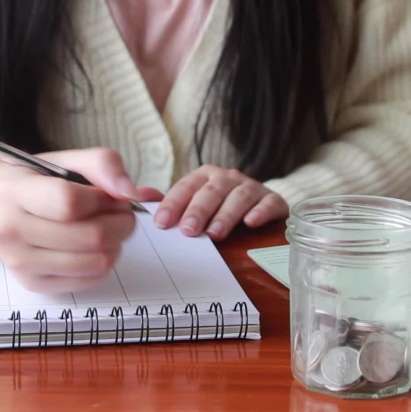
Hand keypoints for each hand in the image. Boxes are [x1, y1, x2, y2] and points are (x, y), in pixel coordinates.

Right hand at [0, 148, 155, 293]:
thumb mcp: (64, 160)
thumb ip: (102, 164)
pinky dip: (104, 262)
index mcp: (14, 193)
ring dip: (117, 244)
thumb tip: (132, 193)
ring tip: (111, 228)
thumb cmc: (35, 181)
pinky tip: (96, 247)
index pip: (69, 203)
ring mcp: (20, 263)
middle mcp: (10, 231)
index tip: (110, 195)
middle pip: (89, 237)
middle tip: (122, 213)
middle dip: (121, 223)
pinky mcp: (33, 284)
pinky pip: (89, 280)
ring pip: (95, 263)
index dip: (103, 199)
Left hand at [152, 165, 288, 240]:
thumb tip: (136, 198)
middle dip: (198, 210)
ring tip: (215, 234)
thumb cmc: (220, 210)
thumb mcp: (194, 205)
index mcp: (204, 178)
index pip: (186, 187)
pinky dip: (260, 211)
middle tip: (188, 230)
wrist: (261, 207)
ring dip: (226, 214)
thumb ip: (170, 204)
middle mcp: (227, 179)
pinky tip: (252, 223)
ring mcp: (252, 188)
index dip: (173, 204)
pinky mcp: (274, 200)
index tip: (162, 223)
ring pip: (239, 196)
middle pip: (212, 191)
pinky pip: (269, 203)